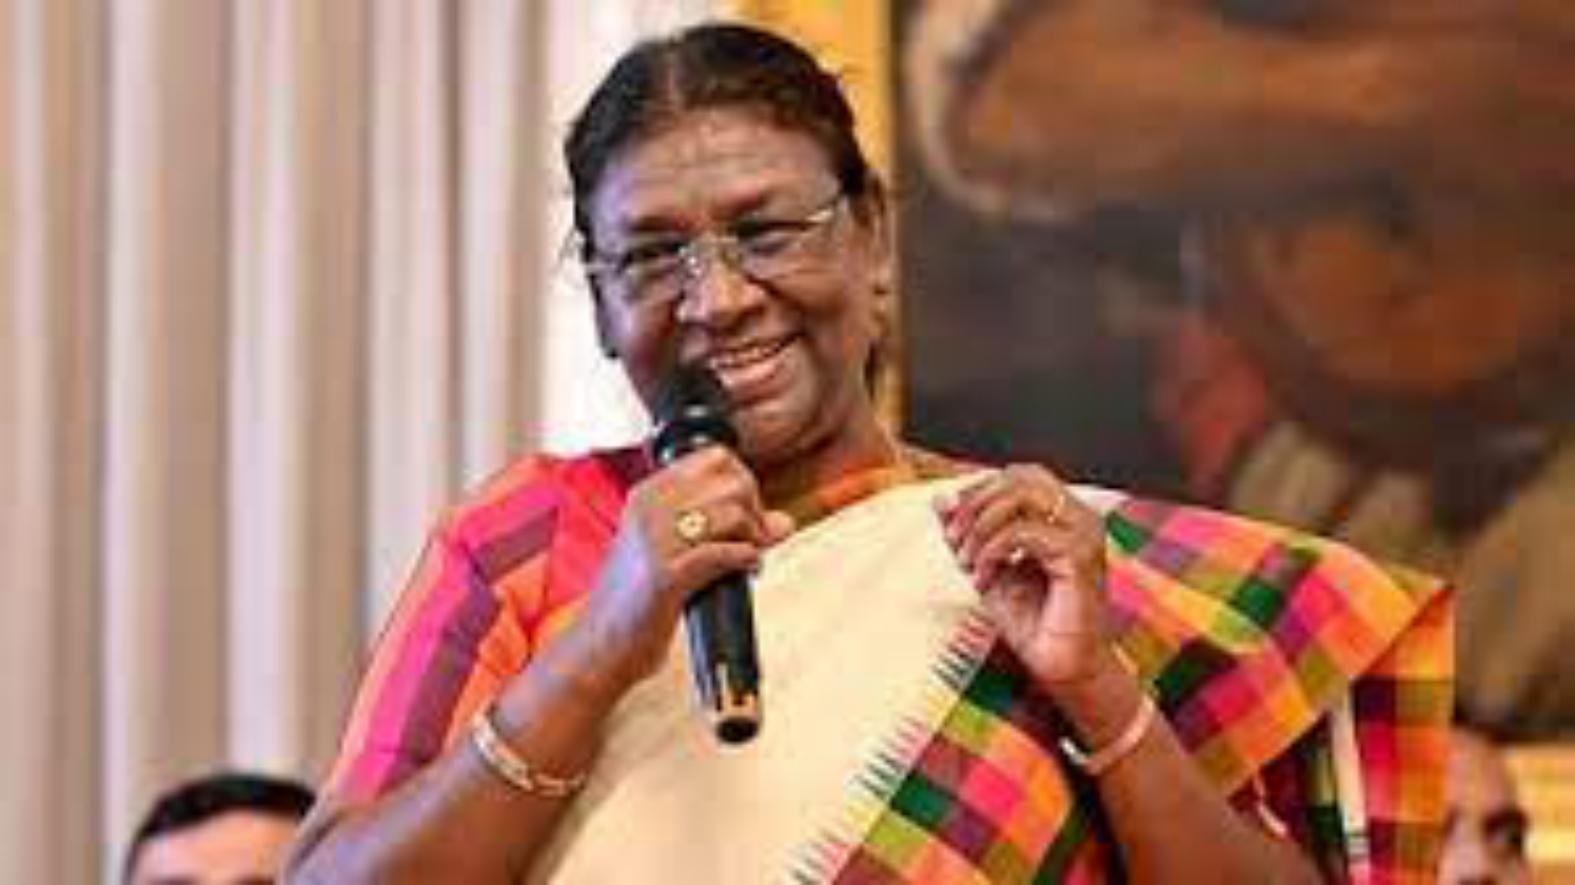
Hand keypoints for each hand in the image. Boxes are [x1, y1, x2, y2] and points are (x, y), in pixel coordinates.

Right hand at [572, 446, 794, 697]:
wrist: (598, 647)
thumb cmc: (637, 602)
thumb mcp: (673, 551)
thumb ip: (724, 530)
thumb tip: (785, 521)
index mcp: (647, 494)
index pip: (716, 457)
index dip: (744, 483)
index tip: (746, 515)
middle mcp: (649, 508)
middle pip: (732, 482)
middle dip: (755, 511)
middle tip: (751, 540)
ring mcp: (655, 541)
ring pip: (734, 512)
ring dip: (754, 538)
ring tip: (748, 558)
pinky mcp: (666, 576)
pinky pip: (726, 552)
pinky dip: (747, 559)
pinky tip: (747, 571)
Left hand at [937, 465, 1112, 689]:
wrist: (1060, 667)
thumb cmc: (1031, 621)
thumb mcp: (985, 568)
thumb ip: (964, 532)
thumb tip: (939, 498)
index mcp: (1064, 515)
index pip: (1018, 475)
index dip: (978, 491)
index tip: (951, 527)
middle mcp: (1081, 517)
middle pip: (1020, 477)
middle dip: (975, 504)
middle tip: (953, 541)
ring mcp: (1084, 534)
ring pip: (1022, 496)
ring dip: (980, 525)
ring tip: (965, 562)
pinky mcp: (1079, 557)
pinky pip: (1024, 531)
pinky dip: (992, 549)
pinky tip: (982, 578)